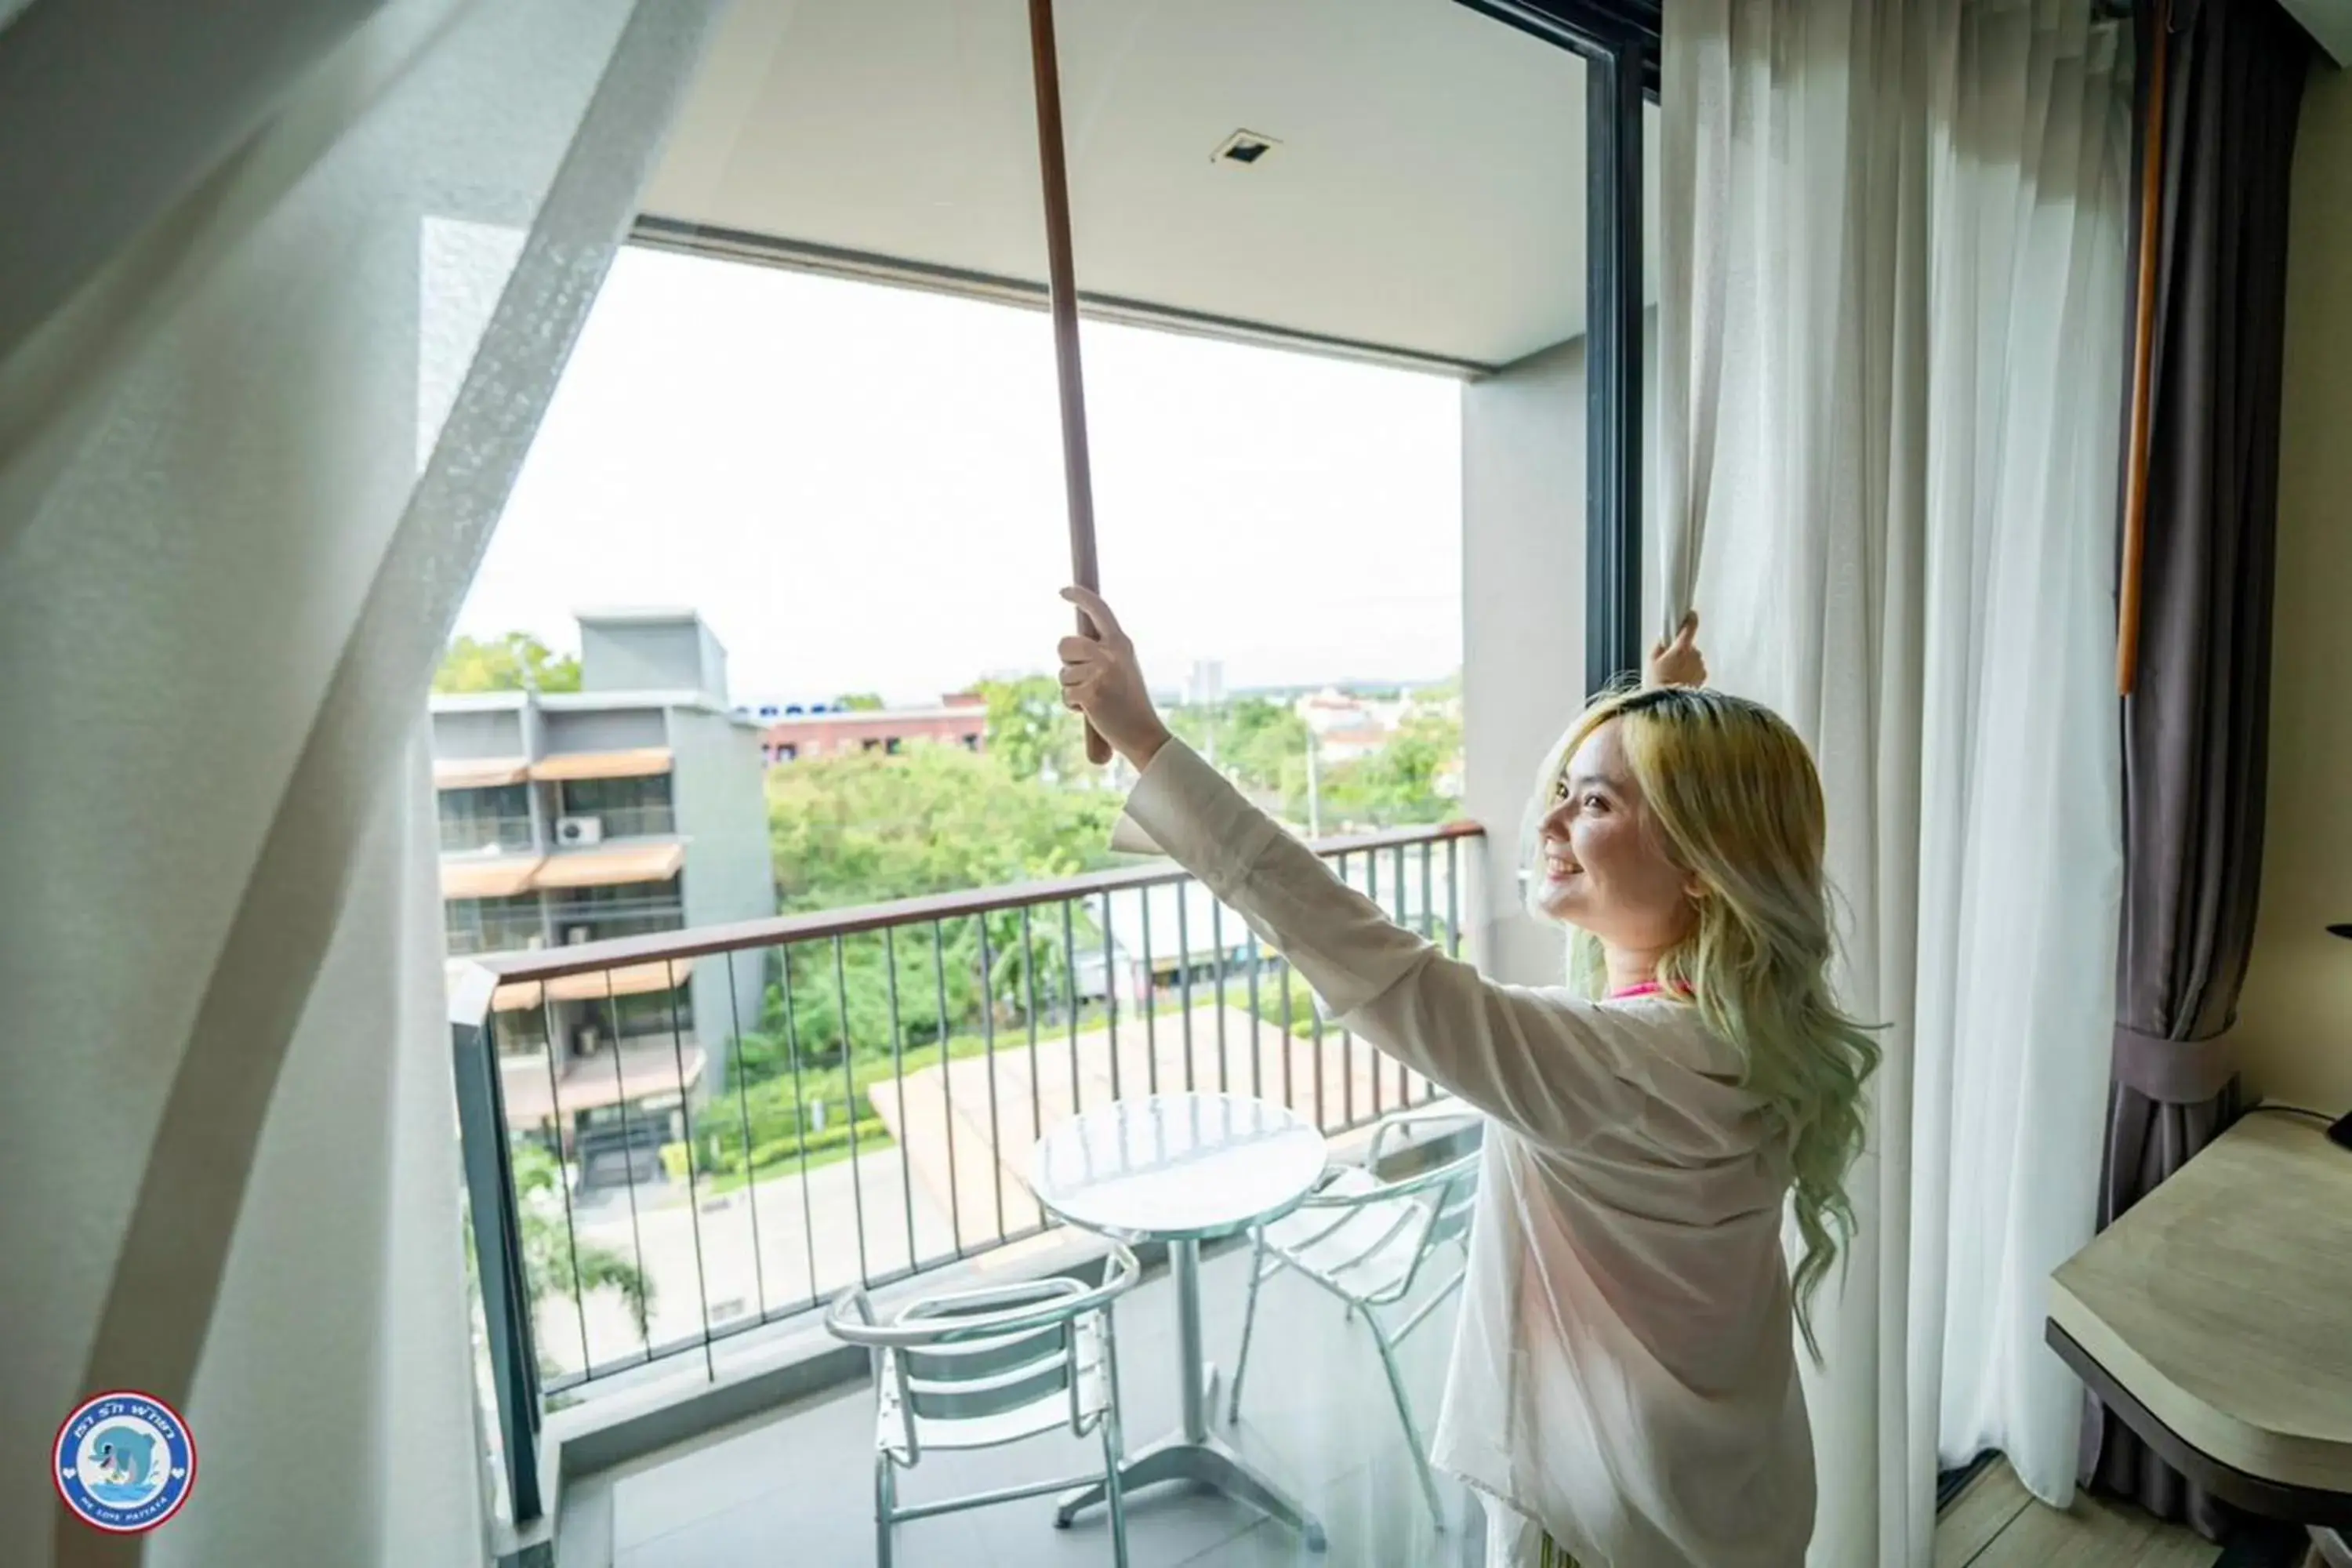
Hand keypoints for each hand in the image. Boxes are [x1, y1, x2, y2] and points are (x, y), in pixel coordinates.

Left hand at [1058, 586, 1171, 769]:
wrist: (1144, 733)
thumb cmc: (1130, 702)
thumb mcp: (1123, 667)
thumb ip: (1102, 651)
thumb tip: (1071, 643)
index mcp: (1121, 643)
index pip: (1099, 609)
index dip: (1079, 596)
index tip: (1064, 590)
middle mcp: (1111, 652)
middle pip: (1064, 644)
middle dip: (1066, 661)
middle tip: (1084, 677)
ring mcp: (1100, 672)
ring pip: (1063, 673)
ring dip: (1072, 688)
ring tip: (1095, 698)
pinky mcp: (1090, 692)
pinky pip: (1065, 694)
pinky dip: (1073, 706)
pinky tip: (1093, 711)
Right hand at [1647, 611, 1706, 687]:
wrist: (1668, 706)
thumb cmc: (1657, 684)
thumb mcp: (1651, 661)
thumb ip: (1660, 645)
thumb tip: (1665, 638)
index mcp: (1681, 649)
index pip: (1690, 627)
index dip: (1690, 619)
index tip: (1689, 615)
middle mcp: (1695, 656)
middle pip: (1690, 646)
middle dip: (1682, 651)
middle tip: (1669, 662)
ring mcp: (1700, 668)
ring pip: (1694, 659)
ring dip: (1687, 663)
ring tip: (1674, 675)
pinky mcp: (1703, 678)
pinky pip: (1698, 670)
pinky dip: (1691, 673)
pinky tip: (1680, 681)